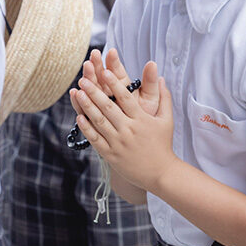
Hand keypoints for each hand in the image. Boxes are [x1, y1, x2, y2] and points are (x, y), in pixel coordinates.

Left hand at [70, 59, 174, 191]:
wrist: (161, 173)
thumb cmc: (163, 145)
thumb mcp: (167, 120)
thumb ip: (164, 98)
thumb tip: (161, 78)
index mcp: (141, 120)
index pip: (125, 98)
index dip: (114, 84)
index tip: (104, 71)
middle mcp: (128, 130)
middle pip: (108, 107)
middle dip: (94, 92)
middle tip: (83, 79)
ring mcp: (118, 143)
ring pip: (99, 121)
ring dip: (87, 106)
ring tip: (77, 93)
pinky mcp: (111, 155)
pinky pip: (96, 140)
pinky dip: (87, 128)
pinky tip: (78, 117)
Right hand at [80, 49, 162, 117]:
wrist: (141, 141)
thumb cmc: (147, 120)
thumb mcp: (151, 101)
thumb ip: (150, 83)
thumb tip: (153, 63)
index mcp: (124, 87)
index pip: (117, 72)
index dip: (114, 62)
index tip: (111, 52)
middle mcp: (110, 94)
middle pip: (101, 77)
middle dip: (97, 66)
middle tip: (94, 55)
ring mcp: (99, 105)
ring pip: (91, 90)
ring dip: (88, 79)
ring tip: (84, 70)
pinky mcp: (92, 118)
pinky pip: (84, 109)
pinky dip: (78, 102)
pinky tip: (73, 93)